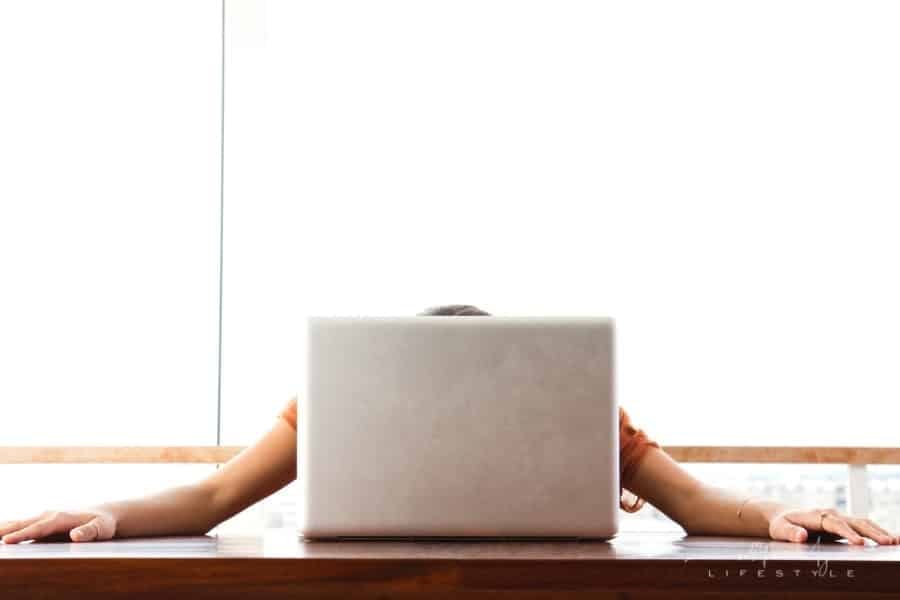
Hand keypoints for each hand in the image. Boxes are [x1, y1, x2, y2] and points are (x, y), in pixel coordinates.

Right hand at [0, 509, 116, 543]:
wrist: (103, 515)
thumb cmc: (102, 523)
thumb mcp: (101, 529)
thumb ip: (89, 532)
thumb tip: (75, 535)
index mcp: (61, 518)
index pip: (38, 528)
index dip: (22, 535)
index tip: (7, 541)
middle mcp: (49, 516)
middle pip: (23, 524)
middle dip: (6, 530)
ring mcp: (44, 519)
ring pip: (19, 523)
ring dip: (4, 528)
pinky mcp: (42, 524)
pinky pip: (22, 526)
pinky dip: (8, 529)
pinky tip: (0, 534)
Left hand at [768, 506, 898, 544]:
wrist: (784, 515)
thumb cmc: (781, 523)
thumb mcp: (779, 528)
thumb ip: (790, 532)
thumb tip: (802, 536)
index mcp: (816, 515)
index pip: (835, 524)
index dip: (848, 533)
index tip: (860, 543)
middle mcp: (831, 514)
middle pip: (854, 521)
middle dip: (872, 532)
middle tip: (888, 543)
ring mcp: (839, 518)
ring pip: (863, 523)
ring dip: (879, 532)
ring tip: (895, 542)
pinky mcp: (844, 524)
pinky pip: (863, 527)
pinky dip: (877, 532)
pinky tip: (891, 540)